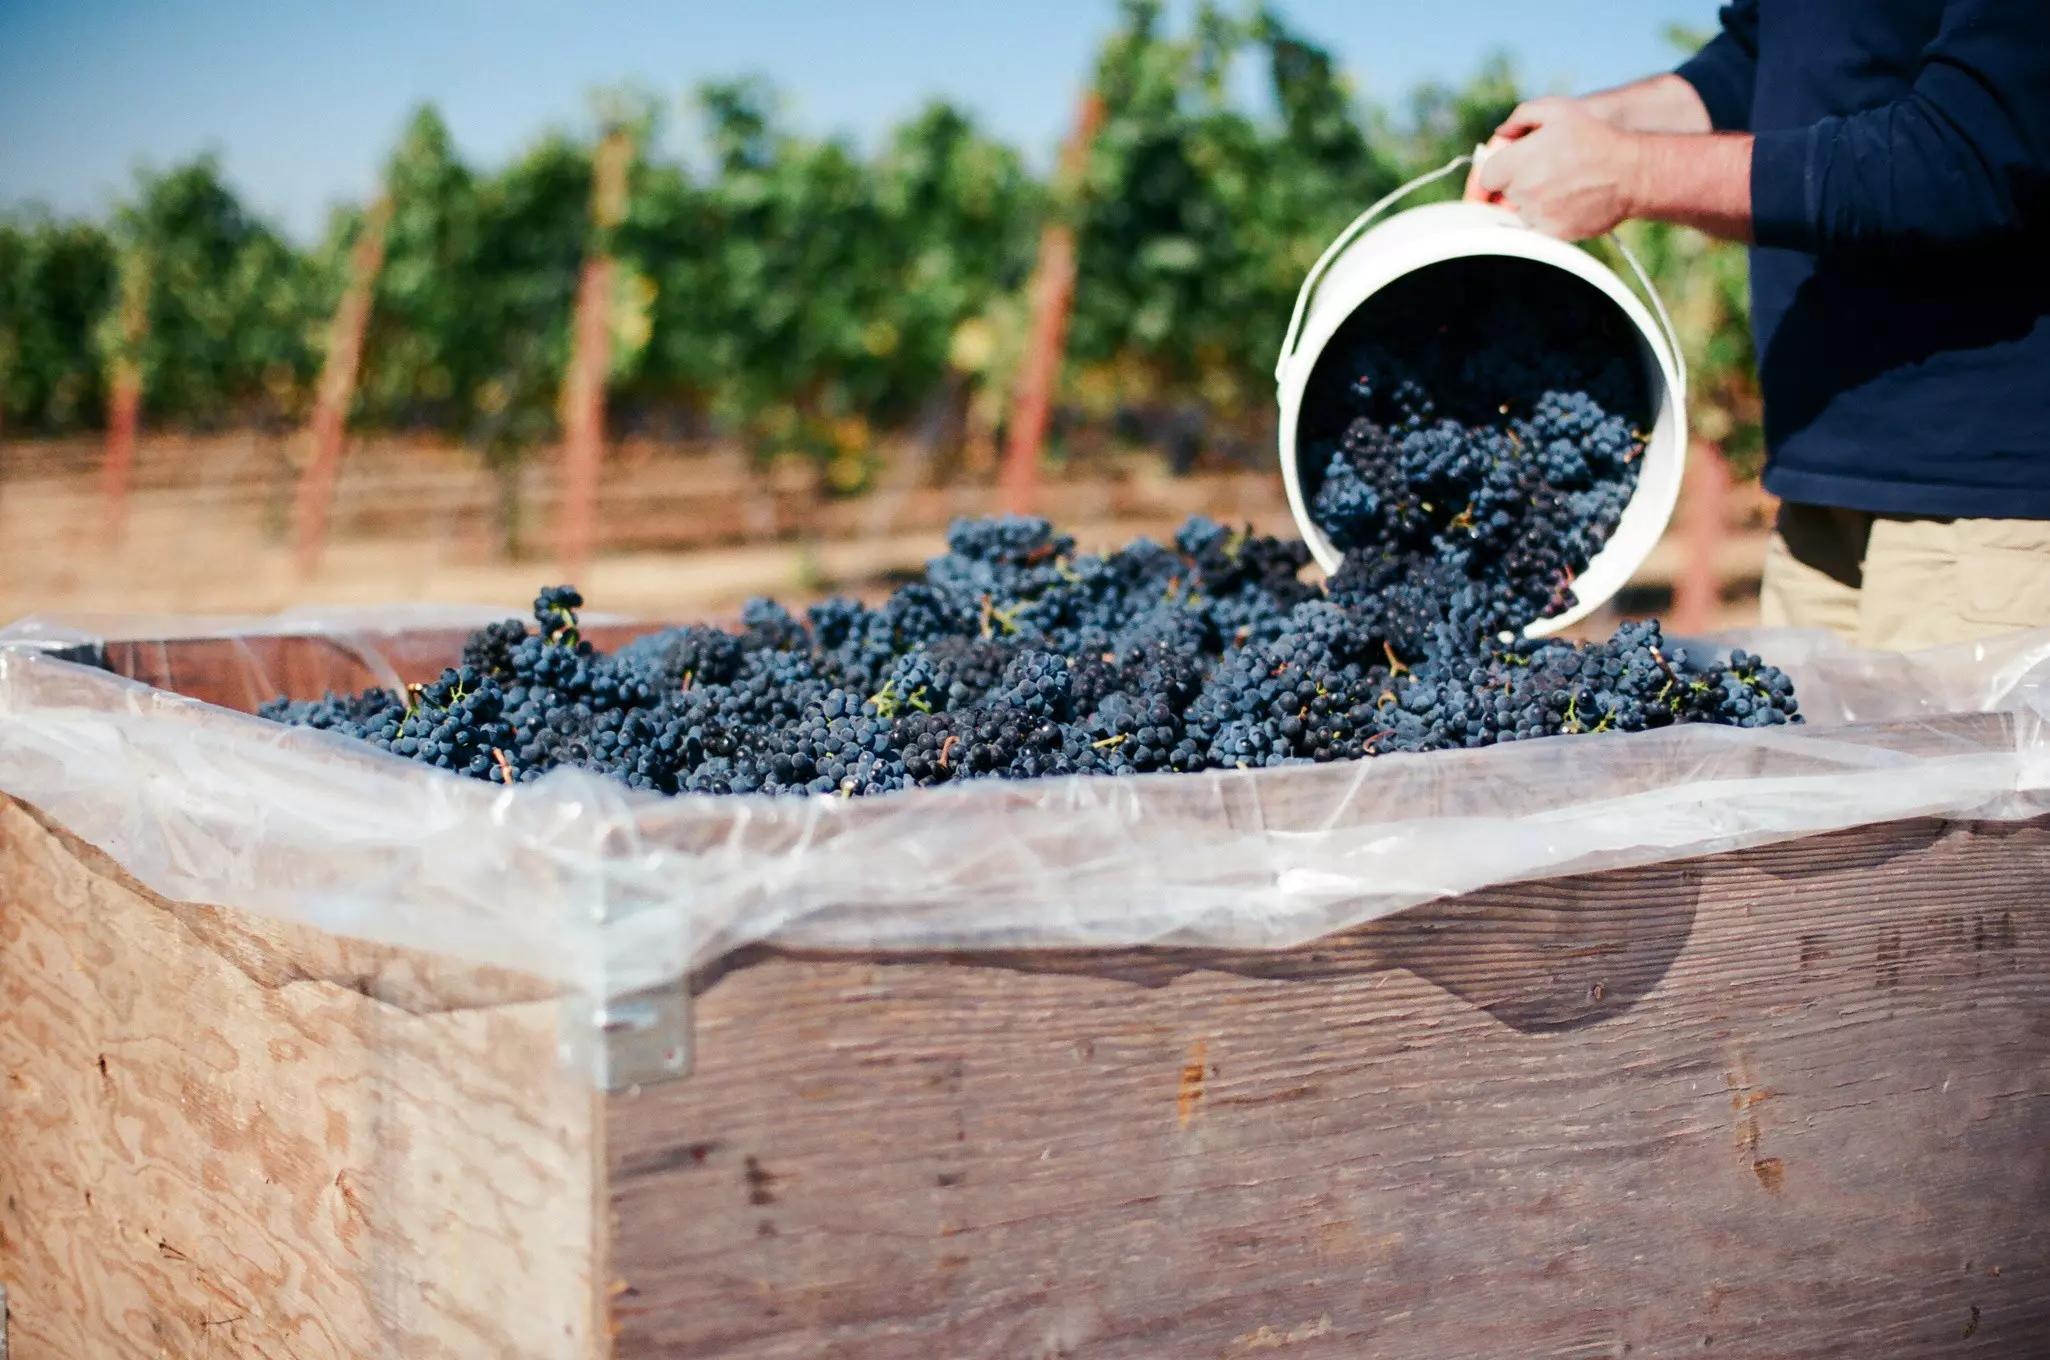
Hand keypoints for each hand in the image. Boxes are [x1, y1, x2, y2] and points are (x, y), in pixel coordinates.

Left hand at [1463, 97, 1643, 239]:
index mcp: (1517, 162)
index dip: (1492, 174)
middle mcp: (1524, 191)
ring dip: (1530, 203)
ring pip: (1520, 214)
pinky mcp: (1554, 234)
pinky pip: (1539, 229)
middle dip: (1514, 186)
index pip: (1485, 178)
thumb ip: (1521, 116)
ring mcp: (1538, 216)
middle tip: (1540, 173)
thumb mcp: (1557, 110)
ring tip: (1559, 185)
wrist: (1632, 172)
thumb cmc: (1594, 137)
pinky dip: (1546, 218)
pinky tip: (1567, 201)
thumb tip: (1501, 134)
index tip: (1499, 175)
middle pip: (1503, 197)